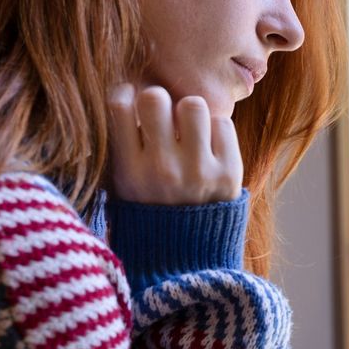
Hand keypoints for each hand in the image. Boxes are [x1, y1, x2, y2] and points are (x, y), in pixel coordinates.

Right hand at [105, 83, 243, 204]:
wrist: (189, 257)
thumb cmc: (152, 210)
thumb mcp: (122, 186)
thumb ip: (120, 145)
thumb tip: (126, 91)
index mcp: (129, 171)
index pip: (119, 105)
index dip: (126, 95)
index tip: (132, 104)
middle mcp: (162, 169)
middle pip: (155, 97)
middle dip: (159, 101)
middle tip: (164, 118)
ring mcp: (198, 171)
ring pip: (193, 104)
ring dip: (190, 113)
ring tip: (189, 132)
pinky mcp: (229, 173)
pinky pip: (223, 123)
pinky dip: (216, 131)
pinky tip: (208, 148)